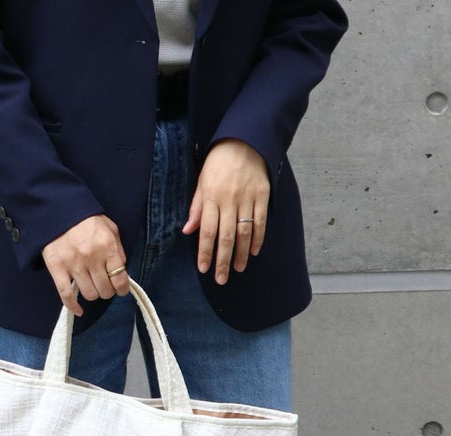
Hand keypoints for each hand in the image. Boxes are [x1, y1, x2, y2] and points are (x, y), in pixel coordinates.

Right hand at [42, 215, 129, 315]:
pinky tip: (79, 310)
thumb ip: (118, 250)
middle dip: (107, 290)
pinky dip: (73, 306)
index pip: (120, 279)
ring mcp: (73, 264)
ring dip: (93, 293)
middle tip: (104, 284)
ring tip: (91, 285)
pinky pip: (67, 295)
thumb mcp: (110, 228)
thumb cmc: (86, 219)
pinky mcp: (57, 269)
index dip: (122, 288)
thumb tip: (122, 272)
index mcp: (107, 247)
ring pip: (89, 294)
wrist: (58, 209)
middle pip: (105, 290)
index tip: (120, 289)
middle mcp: (92, 258)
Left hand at [183, 139, 269, 284]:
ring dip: (241, 254)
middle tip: (221, 279)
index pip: (207, 231)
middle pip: (226, 237)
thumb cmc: (218, 162)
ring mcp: (247, 198)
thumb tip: (188, 231)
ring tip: (238, 269)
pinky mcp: (262, 195)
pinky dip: (258, 238)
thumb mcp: (202, 182)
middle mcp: (229, 200)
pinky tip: (254, 251)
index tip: (204, 269)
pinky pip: (261, 221)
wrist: (244, 140)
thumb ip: (196, 207)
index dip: (205, 252)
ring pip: (244, 232)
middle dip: (223, 260)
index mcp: (211, 197)